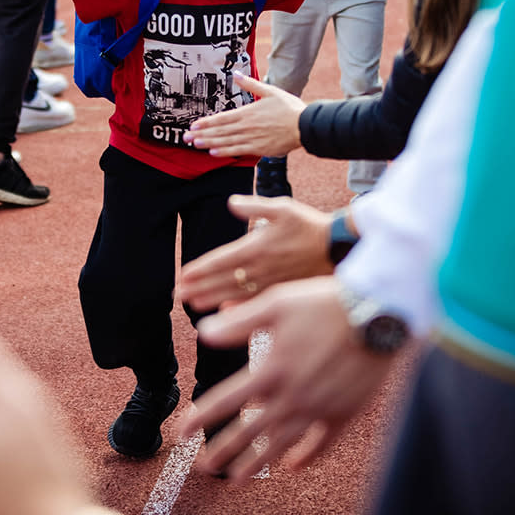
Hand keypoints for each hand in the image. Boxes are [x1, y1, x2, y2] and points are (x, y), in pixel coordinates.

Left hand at [176, 195, 333, 310]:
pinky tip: (224, 311)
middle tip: (177, 294)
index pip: (220, 260)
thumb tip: (230, 203)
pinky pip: (253, 302)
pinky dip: (237, 308)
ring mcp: (269, 283)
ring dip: (211, 299)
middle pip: (221, 281)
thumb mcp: (283, 207)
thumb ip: (254, 205)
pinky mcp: (280, 291)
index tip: (182, 275)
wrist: (337, 247)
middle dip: (198, 287)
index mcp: (256, 247)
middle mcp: (259, 268)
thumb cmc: (309, 225)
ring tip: (192, 304)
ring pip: (234, 294)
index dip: (199, 269)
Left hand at [181, 277, 394, 478]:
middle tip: (202, 466)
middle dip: (222, 451)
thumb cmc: (325, 303)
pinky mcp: (344, 413)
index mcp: (270, 370)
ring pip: (280, 446)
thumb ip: (238, 322)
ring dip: (255, 464)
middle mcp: (291, 396)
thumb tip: (203, 333)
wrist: (379, 314)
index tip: (181, 432)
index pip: (224, 402)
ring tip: (236, 480)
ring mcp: (318, 409)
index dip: (199, 418)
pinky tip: (293, 468)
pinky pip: (321, 445)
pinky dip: (306, 459)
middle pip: (248, 432)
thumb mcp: (276, 303)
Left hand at [183, 74, 303, 156]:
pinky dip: (225, 152)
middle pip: (220, 131)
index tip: (193, 125)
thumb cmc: (289, 108)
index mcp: (248, 112)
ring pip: (226, 141)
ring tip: (195, 145)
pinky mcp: (259, 149)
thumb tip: (236, 74)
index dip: (206, 122)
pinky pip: (239, 151)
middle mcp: (247, 126)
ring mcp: (252, 138)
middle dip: (202, 134)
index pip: (222, 118)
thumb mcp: (270, 91)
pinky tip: (213, 153)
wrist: (305, 125)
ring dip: (209, 143)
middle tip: (186, 138)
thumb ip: (251, 85)